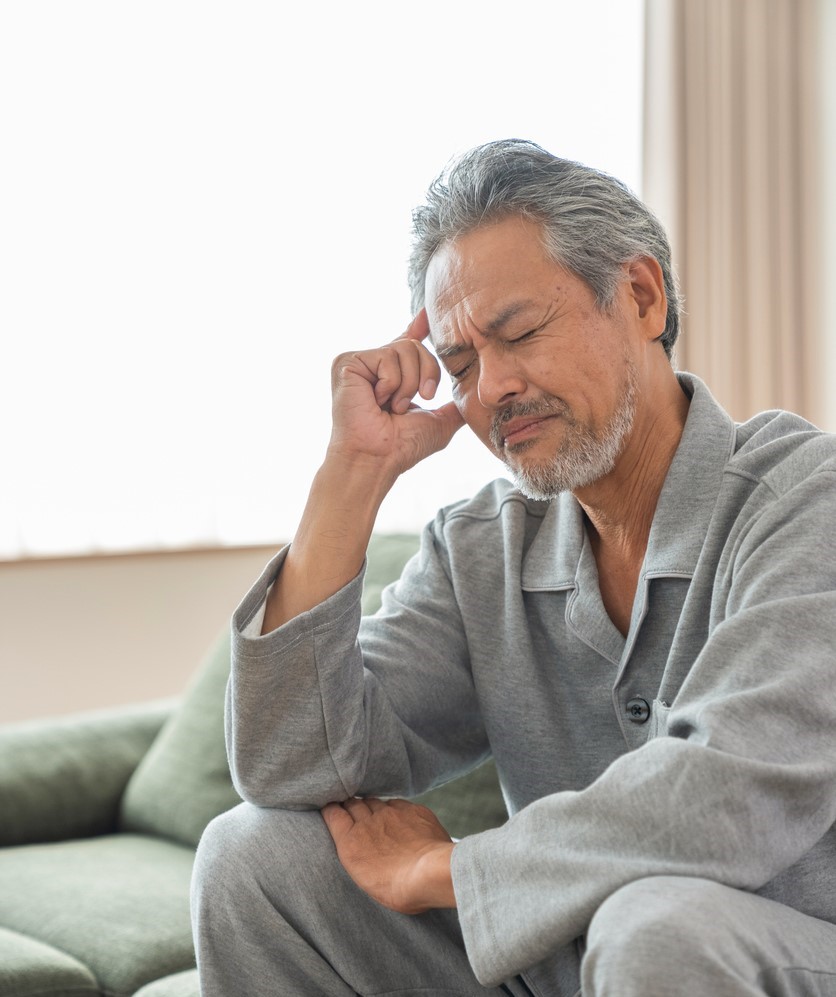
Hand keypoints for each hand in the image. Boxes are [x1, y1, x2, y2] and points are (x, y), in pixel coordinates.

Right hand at [321, 797, 455, 913]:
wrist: (429, 873)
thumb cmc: (396, 888)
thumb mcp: (364, 879)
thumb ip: (357, 856)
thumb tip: (359, 847)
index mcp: (351, 841)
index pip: (333, 813)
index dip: (331, 810)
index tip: (331, 810)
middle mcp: (367, 821)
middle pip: (352, 803)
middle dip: (350, 806)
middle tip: (352, 812)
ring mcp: (390, 812)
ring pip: (374, 801)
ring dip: (372, 807)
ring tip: (377, 818)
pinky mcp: (411, 809)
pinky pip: (397, 803)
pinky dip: (394, 809)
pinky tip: (398, 819)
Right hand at [327, 311, 464, 478]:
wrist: (377, 459)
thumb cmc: (402, 447)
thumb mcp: (438, 422)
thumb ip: (454, 406)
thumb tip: (474, 399)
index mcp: (393, 376)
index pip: (408, 343)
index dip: (419, 326)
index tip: (429, 313)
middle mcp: (375, 365)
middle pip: (415, 345)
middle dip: (425, 375)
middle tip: (414, 403)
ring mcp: (359, 362)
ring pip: (404, 349)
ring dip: (408, 385)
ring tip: (391, 407)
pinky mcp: (347, 362)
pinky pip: (387, 356)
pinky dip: (391, 384)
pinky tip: (376, 402)